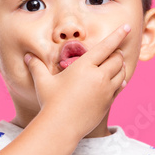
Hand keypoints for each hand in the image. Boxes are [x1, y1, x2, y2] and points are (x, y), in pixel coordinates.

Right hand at [24, 24, 130, 138]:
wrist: (61, 127)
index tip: (127, 27)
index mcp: (84, 66)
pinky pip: (119, 87)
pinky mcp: (108, 102)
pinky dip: (119, 82)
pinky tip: (117, 82)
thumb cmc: (50, 102)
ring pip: (121, 73)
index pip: (106, 46)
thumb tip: (27, 57)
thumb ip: (36, 66)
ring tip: (115, 65)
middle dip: (116, 53)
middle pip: (116, 59)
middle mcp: (98, 76)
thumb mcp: (42, 82)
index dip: (118, 35)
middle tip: (113, 52)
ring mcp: (105, 90)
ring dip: (119, 67)